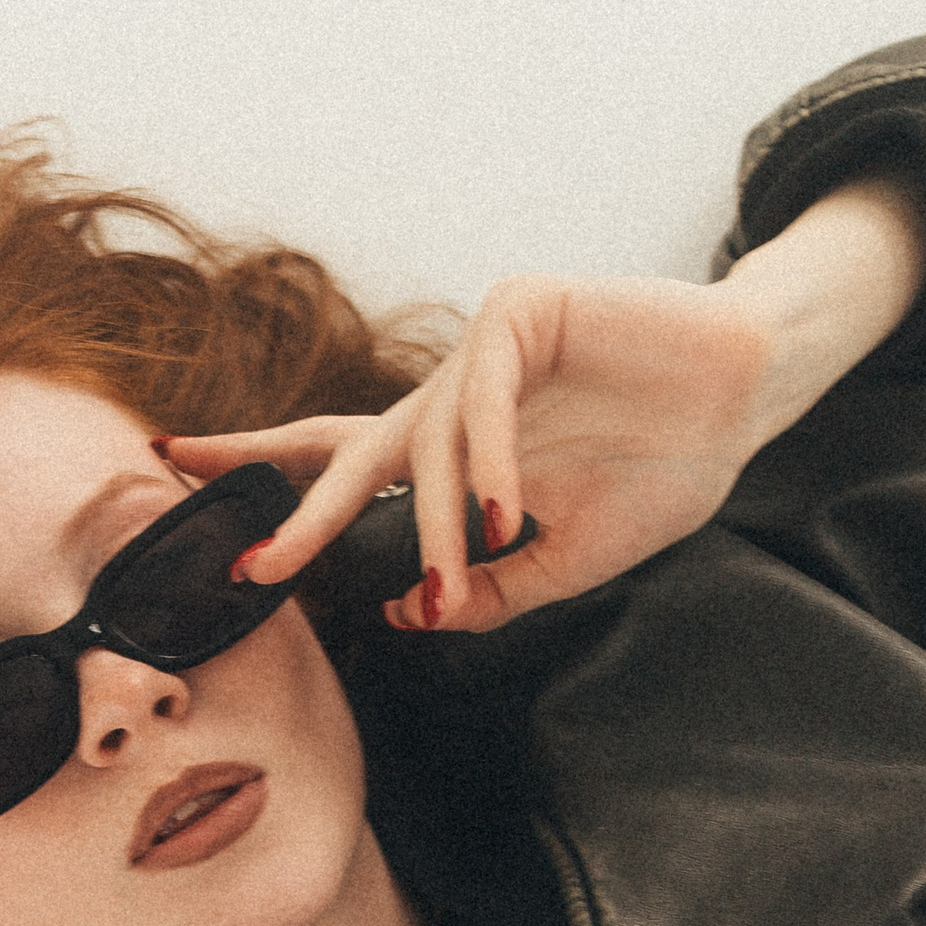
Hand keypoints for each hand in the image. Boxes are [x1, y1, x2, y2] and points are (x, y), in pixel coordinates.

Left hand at [164, 172, 925, 635]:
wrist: (743, 402)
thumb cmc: (660, 476)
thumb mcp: (562, 563)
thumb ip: (485, 589)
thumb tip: (403, 614)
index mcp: (449, 452)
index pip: (336, 462)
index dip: (267, 482)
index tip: (181, 481)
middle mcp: (447, 400)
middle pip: (341, 449)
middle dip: (285, 503)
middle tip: (241, 558)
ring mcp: (477, 352)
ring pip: (419, 447)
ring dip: (429, 525)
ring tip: (448, 577)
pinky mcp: (518, 311)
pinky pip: (476, 400)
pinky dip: (485, 466)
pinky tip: (508, 513)